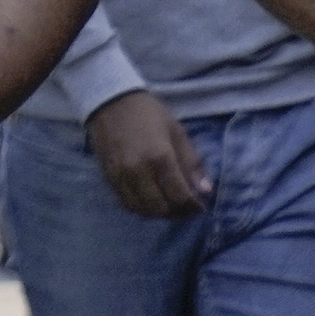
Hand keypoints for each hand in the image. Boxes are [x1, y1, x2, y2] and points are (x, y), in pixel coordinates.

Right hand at [86, 89, 211, 219]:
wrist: (109, 101)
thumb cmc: (148, 113)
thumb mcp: (177, 132)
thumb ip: (192, 163)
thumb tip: (206, 190)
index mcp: (160, 158)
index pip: (179, 196)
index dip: (193, 207)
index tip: (201, 207)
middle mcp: (138, 171)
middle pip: (160, 208)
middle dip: (177, 213)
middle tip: (186, 208)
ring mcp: (120, 176)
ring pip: (141, 210)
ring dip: (158, 213)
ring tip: (169, 206)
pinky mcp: (108, 177)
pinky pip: (125, 203)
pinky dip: (140, 208)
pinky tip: (150, 201)